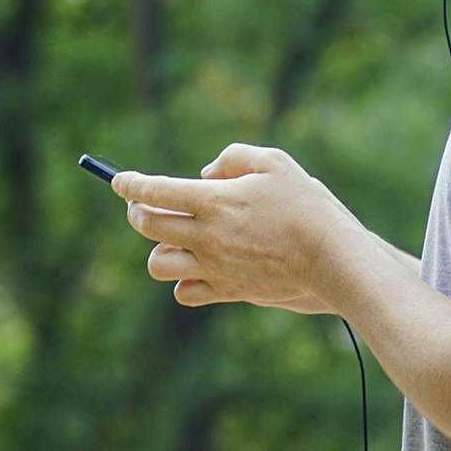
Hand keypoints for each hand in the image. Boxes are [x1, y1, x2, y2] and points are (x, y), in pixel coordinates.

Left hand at [113, 143, 362, 309]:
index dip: (130, 183)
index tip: (119, 180)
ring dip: (159, 247)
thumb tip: (204, 174)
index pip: (155, 191)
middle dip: (137, 210)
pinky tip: (195, 265)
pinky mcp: (227, 290)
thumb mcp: (273, 162)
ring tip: (173, 236)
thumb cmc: (305, 205)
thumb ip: (232, 158)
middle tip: (141, 204)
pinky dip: (182, 280)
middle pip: (148, 226)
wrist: (331, 257)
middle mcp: (207, 237)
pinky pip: (184, 292)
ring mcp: (214, 267)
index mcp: (214, 201)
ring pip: (158, 264)